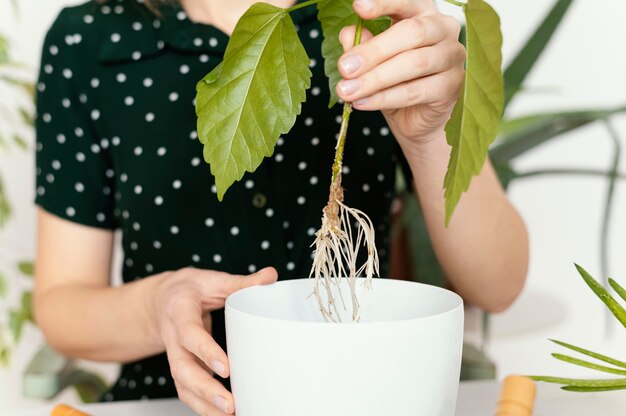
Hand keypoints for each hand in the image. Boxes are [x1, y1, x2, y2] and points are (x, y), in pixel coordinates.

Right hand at [151, 267, 277, 414]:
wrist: (163, 299)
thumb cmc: (190, 290)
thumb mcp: (214, 279)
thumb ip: (242, 282)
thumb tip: (270, 276)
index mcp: (179, 311)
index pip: (189, 333)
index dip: (205, 351)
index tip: (226, 368)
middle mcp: (173, 337)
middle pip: (182, 368)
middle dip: (205, 389)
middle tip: (230, 404)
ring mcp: (175, 355)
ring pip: (183, 384)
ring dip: (205, 404)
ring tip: (231, 415)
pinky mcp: (182, 367)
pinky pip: (188, 390)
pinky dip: (204, 405)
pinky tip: (223, 414)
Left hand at [336, 0, 464, 145]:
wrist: (414, 119)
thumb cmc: (395, 82)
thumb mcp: (372, 62)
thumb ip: (362, 45)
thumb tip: (348, 34)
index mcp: (422, 13)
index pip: (406, 1)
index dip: (384, 3)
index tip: (358, 7)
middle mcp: (442, 28)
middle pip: (411, 33)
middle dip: (373, 51)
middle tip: (345, 68)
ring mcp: (452, 56)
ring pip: (414, 63)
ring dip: (376, 79)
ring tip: (348, 91)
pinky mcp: (452, 86)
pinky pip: (416, 91)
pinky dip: (385, 98)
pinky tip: (363, 102)